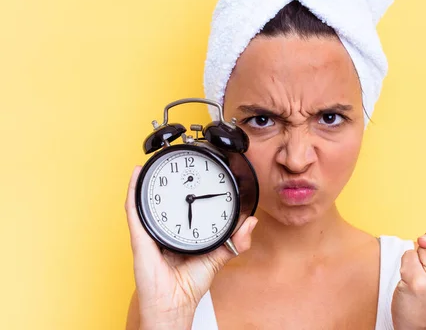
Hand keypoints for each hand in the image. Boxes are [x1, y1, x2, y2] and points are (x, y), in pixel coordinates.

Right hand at [125, 166, 257, 329]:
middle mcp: (164, 229)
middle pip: (164, 200)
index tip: (198, 172)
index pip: (183, 206)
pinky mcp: (140, 238)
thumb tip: (251, 223)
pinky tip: (135, 176)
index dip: (188, 188)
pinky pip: (134, 212)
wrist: (174, 304)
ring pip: (147, 202)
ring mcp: (150, 232)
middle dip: (168, 180)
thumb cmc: (189, 285)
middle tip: (176, 161)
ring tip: (154, 162)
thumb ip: (235, 241)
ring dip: (149, 181)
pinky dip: (133, 192)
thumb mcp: (217, 258)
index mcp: (180, 232)